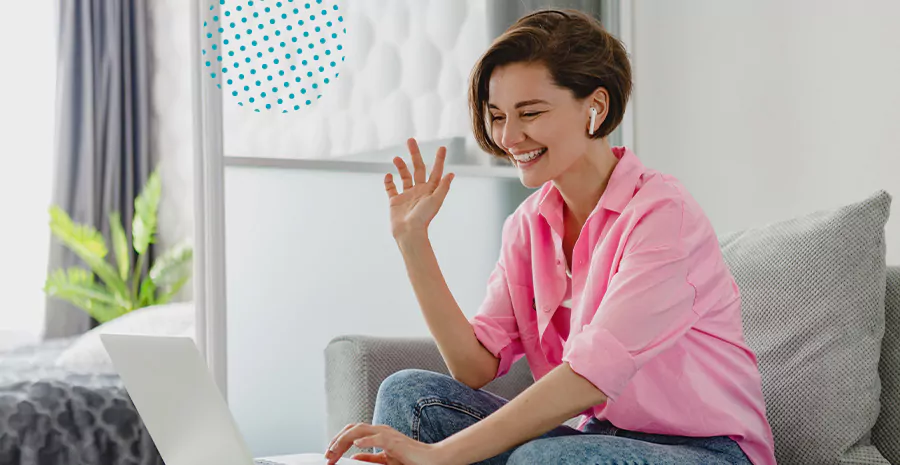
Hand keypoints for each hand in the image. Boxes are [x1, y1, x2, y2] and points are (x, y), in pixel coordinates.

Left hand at [325, 422, 451, 464]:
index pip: (353, 433)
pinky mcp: (394, 442)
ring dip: (344, 440)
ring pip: (360, 430)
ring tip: (334, 450)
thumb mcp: (385, 460)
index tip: (329, 455)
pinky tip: (356, 445)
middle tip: (327, 454)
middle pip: (352, 428)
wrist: (429, 459)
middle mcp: (380, 430)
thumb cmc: (410, 459)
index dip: (338, 442)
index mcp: (378, 434)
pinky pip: (377, 438)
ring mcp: (387, 434)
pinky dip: (365, 440)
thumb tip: (354, 458)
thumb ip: (370, 458)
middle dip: (336, 440)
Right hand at [385, 138, 454, 240]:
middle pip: (417, 168)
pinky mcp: (395, 201)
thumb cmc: (424, 218)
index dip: (439, 160)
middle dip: (414, 154)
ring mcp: (406, 195)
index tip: (442, 147)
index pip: (435, 171)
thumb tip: (451, 174)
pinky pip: (391, 189)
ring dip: (400, 166)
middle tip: (410, 140)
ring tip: (396, 158)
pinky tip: (388, 176)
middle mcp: (419, 190)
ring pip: (404, 176)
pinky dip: (388, 181)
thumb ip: (442, 187)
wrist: (409, 233)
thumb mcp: (435, 201)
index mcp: (430, 190)